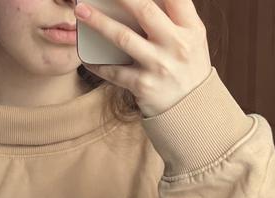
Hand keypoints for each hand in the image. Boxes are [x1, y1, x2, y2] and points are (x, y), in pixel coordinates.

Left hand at [75, 0, 211, 116]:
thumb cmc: (187, 68)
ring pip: (123, 38)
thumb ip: (175, 17)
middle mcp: (176, 44)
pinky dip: (97, 63)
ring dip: (98, 23)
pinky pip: (114, 71)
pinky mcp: (143, 85)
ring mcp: (158, 66)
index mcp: (191, 28)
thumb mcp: (192, 39)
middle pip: (144, 10)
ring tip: (81, 12)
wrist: (191, 109)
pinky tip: (85, 56)